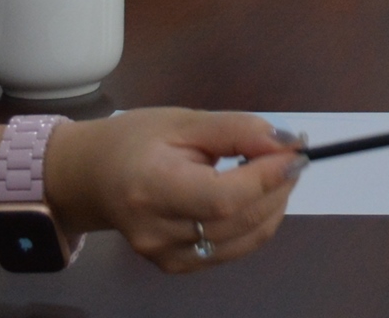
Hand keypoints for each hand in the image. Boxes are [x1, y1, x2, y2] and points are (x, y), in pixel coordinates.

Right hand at [42, 109, 300, 272]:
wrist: (91, 177)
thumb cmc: (135, 140)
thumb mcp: (185, 121)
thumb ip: (237, 131)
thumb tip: (285, 144)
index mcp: (152, 188)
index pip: (223, 198)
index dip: (267, 178)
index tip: (297, 152)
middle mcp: (157, 232)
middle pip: (238, 220)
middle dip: (278, 187)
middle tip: (291, 156)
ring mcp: (165, 256)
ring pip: (243, 239)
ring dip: (273, 204)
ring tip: (275, 172)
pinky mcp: (174, 266)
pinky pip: (231, 249)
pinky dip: (255, 223)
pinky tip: (254, 196)